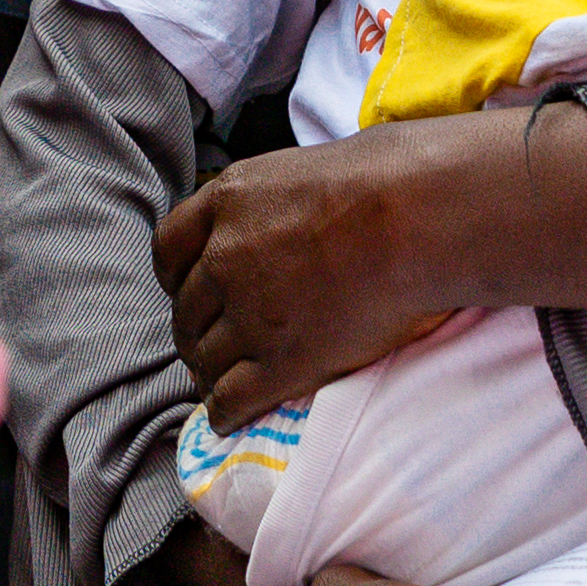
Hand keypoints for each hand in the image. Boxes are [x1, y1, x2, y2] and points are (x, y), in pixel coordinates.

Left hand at [158, 129, 460, 425]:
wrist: (418, 218)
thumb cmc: (383, 180)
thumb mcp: (300, 170)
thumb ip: (269, 203)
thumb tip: (281, 219)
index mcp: (227, 202)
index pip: (168, 250)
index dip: (177, 278)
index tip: (189, 291)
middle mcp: (225, 258)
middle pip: (187, 310)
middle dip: (196, 330)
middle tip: (213, 344)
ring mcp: (250, 315)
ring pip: (205, 357)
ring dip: (208, 372)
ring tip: (220, 382)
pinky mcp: (282, 363)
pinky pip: (231, 399)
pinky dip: (224, 411)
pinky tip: (229, 416)